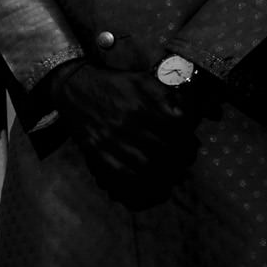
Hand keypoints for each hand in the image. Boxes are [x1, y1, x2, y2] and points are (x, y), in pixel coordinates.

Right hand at [50, 61, 196, 200]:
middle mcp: (128, 125)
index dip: (188, 143)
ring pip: (146, 168)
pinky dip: (139, 184)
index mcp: (142, 106)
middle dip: (179, 162)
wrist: (75, 88)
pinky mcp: (98, 152)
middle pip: (165, 153)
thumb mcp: (143, 79)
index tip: (191, 147)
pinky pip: (122, 175)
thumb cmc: (114, 84)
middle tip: (183, 164)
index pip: (176, 132)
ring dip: (164, 177)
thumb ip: (166, 93)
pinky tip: (148, 186)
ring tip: (171, 178)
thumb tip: (185, 113)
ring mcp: (111, 141)